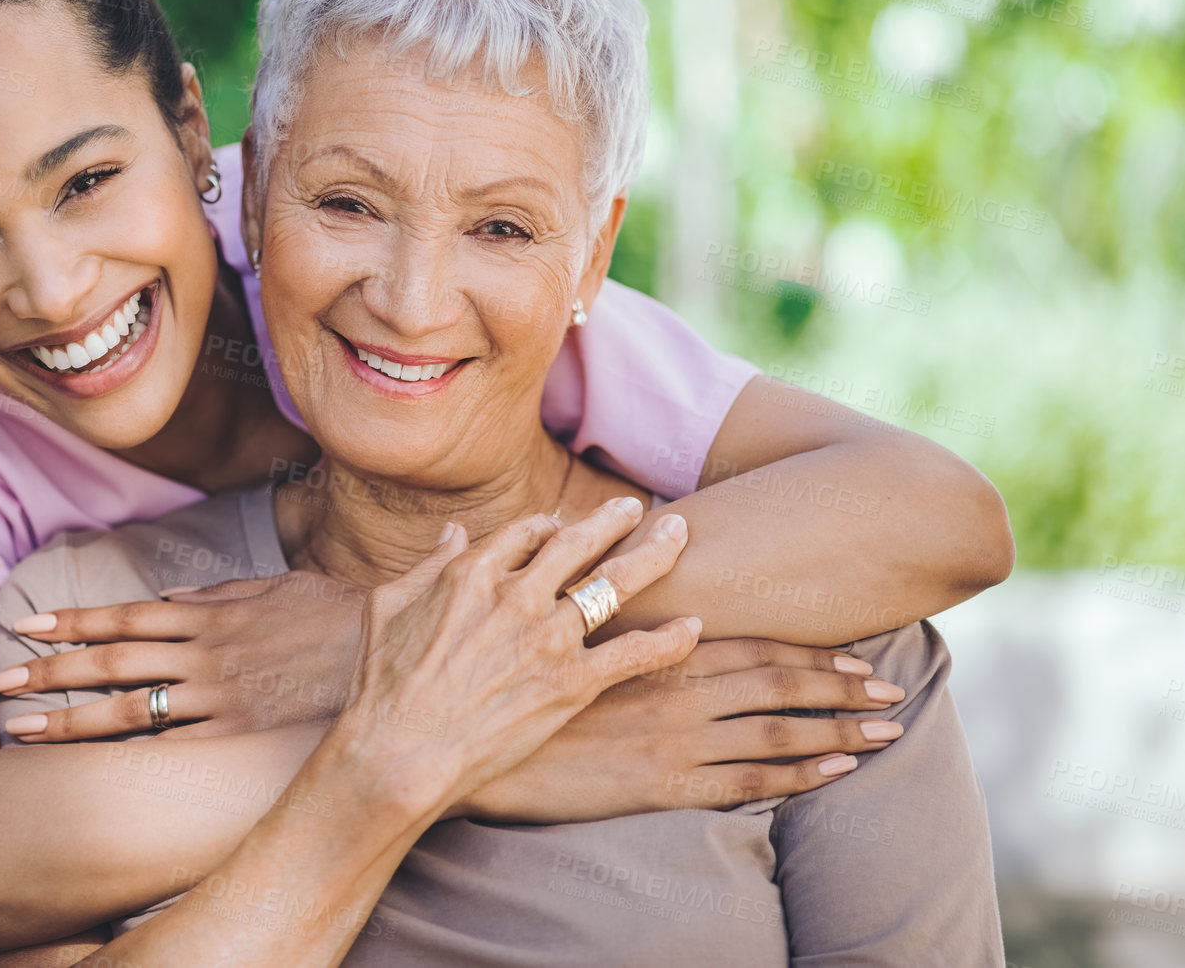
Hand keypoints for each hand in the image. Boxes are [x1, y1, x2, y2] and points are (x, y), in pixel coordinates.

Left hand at [0, 571, 371, 739]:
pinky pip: (173, 751)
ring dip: (70, 720)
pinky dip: (129, 759)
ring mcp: (218, 700)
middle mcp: (203, 656)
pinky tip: (91, 772)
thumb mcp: (279, 586)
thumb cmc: (339, 618)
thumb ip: (221, 592)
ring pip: (129, 710)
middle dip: (49, 671)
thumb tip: (172, 599)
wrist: (391, 655)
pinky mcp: (238, 738)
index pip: (126, 617)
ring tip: (22, 730)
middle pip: (110, 664)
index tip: (28, 624)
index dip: (74, 622)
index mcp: (210, 616)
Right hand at [331, 498, 703, 813]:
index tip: (567, 525)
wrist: (399, 750)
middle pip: (580, 542)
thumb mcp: (388, 606)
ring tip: (678, 535)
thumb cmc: (382, 685)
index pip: (528, 531)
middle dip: (614, 520)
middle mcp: (517, 594)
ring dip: (653, 554)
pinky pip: (634, 653)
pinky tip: (693, 628)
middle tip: (639, 508)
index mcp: (472, 572)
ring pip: (616, 583)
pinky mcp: (571, 683)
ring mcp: (547, 637)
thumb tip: (453, 533)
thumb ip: (427, 564)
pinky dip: (669, 640)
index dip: (552, 524)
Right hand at [462, 637, 907, 822]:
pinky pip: (746, 781)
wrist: (480, 745)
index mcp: (661, 650)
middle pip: (783, 684)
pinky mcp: (664, 783)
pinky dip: (797, 775)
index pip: (757, 645)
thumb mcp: (560, 634)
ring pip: (778, 730)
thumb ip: (600, 607)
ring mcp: (676, 737)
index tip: (860, 654)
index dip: (816, 651)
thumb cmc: (517, 683)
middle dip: (845, 687)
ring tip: (888, 731)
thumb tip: (634, 590)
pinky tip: (835, 772)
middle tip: (894, 690)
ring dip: (840, 730)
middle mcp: (680, 688)